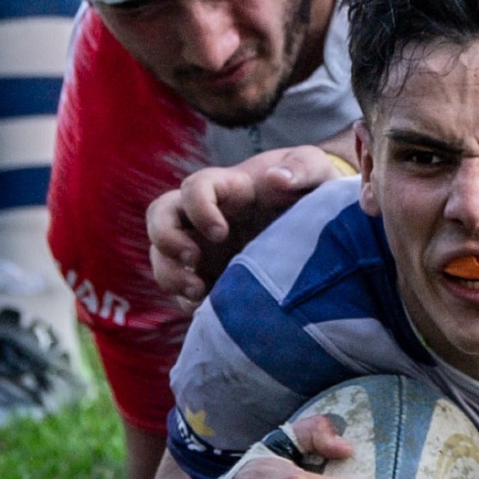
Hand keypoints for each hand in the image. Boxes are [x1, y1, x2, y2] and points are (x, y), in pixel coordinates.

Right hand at [148, 145, 348, 309]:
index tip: (221, 232)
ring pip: (162, 256)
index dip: (197, 208)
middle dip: (166, 240)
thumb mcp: (315, 170)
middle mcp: (206, 215)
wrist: (318, 220)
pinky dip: (187, 302)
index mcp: (230, 187)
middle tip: (193, 261)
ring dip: (171, 276)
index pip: (194, 188)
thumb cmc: (310, 187)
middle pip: (160, 217)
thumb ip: (303, 168)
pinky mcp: (209, 275)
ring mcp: (203, 246)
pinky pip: (181, 289)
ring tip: (199, 294)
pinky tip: (211, 310)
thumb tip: (278, 179)